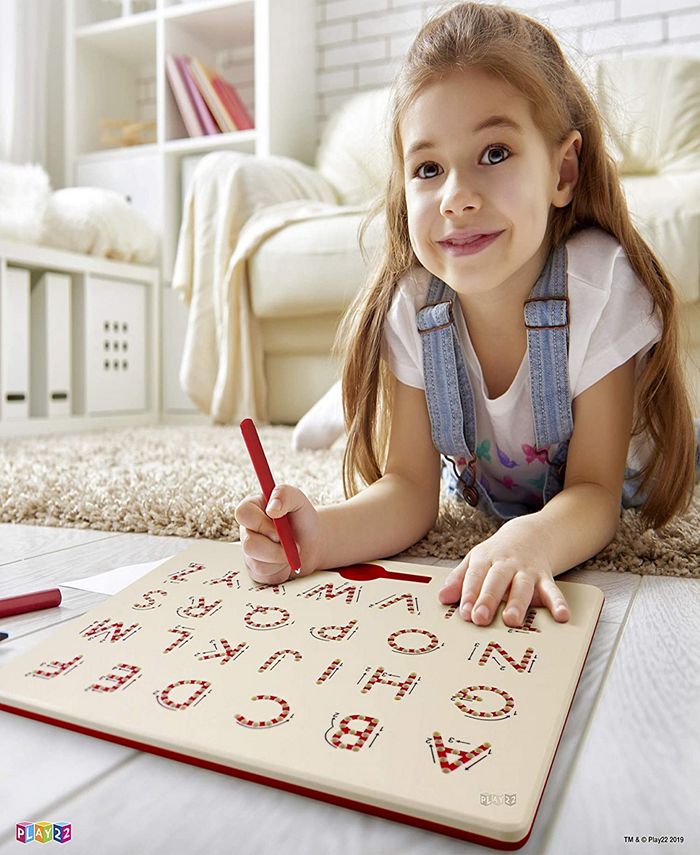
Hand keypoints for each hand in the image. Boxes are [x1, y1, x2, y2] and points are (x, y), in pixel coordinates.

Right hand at [234, 485, 321, 584]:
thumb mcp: (298, 499)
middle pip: (248, 544)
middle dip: (276, 547)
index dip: (261, 522)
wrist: (312, 542)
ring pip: (257, 563)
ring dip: (281, 558)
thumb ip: (285, 494)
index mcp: (252, 508)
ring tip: (291, 550)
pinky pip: (264, 575)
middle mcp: (246, 530)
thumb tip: (272, 508)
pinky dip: (281, 570)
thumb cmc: (301, 518)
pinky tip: (286, 561)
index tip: (279, 527)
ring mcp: (249, 551)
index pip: (242, 514)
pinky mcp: (255, 569)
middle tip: (293, 543)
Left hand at [437, 518, 569, 626]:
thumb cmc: (497, 555)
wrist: (530, 535)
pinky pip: (553, 591)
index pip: (475, 576)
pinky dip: (558, 603)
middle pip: (497, 581)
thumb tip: (442, 598)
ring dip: (518, 603)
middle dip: (488, 599)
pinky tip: (561, 616)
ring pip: (523, 587)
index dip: (469, 593)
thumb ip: (459, 579)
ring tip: (512, 620)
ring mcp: (527, 571)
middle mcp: (507, 565)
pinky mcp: (545, 578)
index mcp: (486, 559)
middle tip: (480, 618)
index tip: (464, 612)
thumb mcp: (475, 561)